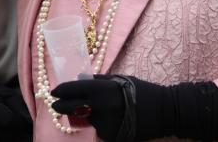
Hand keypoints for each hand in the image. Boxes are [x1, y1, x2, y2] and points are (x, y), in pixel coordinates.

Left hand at [52, 75, 169, 141]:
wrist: (163, 111)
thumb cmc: (141, 91)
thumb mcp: (119, 80)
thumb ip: (98, 82)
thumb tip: (80, 80)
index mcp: (99, 89)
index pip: (71, 90)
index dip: (60, 91)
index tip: (54, 92)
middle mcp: (97, 107)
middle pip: (70, 108)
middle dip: (61, 106)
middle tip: (57, 105)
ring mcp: (103, 124)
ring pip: (86, 119)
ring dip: (87, 115)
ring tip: (103, 110)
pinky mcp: (109, 136)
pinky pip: (99, 129)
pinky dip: (101, 125)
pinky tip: (114, 119)